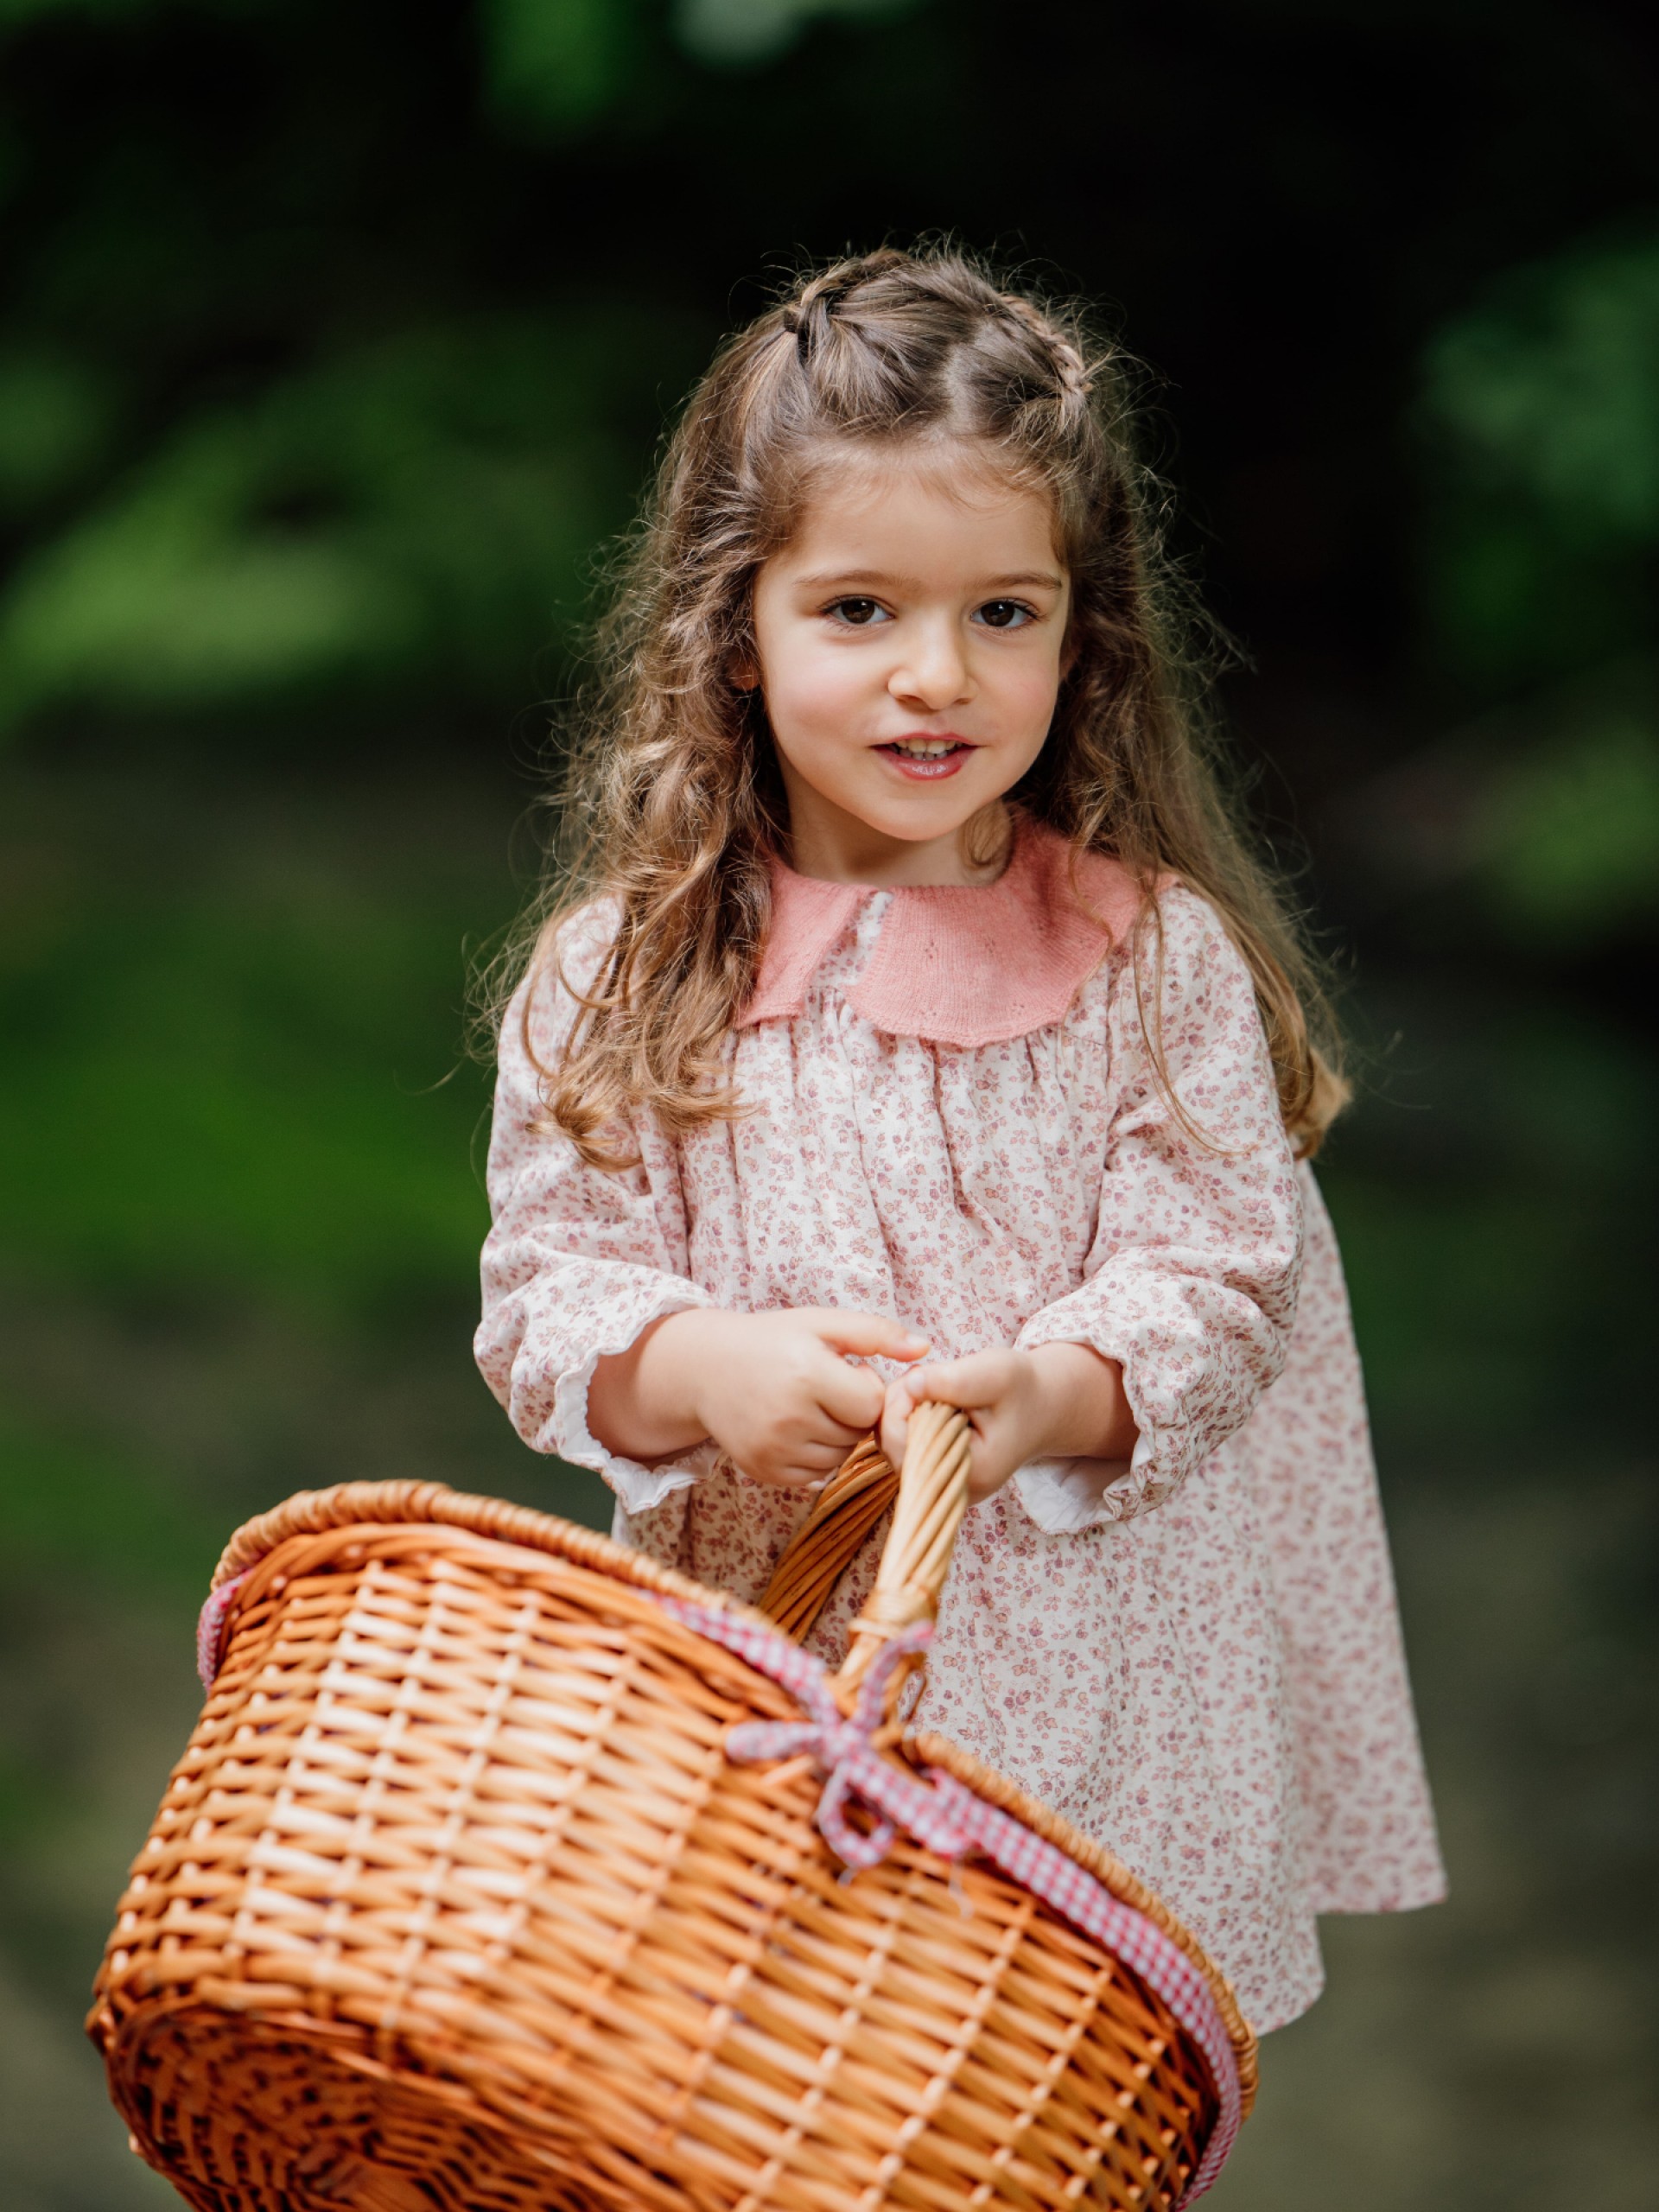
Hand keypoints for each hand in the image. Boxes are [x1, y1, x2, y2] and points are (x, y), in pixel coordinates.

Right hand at [588, 1306, 928, 1487]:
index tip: (846, 1371)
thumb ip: (876, 1333)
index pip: (872, 1404)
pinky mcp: (764, 1472)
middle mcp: (788, 1417)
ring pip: (840, 1459)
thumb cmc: (772, 1340)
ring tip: (812, 1407)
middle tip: (827, 1388)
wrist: (705, 1369)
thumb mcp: (822, 1323)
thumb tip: (926, 1349)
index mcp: (807, 1374)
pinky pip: (816, 1477)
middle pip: (858, 1434)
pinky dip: (816, 1458)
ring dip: (837, 1438)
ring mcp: (774, 1450)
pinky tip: (797, 1429)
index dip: (867, 1386)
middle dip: (853, 1413)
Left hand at [880, 1341, 1135, 1502]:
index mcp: (970, 1473)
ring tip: (932, 1389)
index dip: (901, 1403)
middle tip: (927, 1378)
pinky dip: (908, 1419)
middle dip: (900, 1404)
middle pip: (893, 1445)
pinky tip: (930, 1403)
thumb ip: (954, 1381)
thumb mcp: (996, 1374)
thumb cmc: (1022, 1389)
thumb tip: (911, 1385)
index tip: (922, 1377)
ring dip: (902, 1409)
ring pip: (893, 1444)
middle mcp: (952, 1490)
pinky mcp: (936, 1474)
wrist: (1040, 1405)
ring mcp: (942, 1486)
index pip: (905, 1443)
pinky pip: (903, 1446)